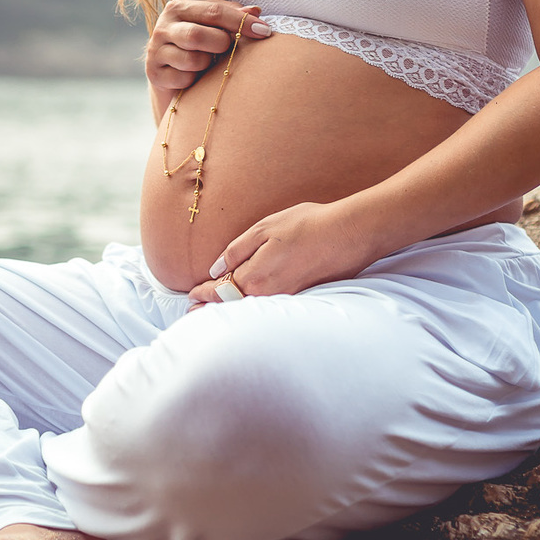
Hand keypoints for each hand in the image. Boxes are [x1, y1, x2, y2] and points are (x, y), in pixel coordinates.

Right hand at [145, 0, 270, 104]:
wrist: (172, 76)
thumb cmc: (201, 45)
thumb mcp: (215, 27)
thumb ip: (233, 16)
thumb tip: (255, 10)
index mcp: (179, 7)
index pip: (214, 11)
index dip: (241, 22)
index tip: (264, 32)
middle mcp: (163, 26)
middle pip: (198, 35)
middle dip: (220, 45)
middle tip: (226, 49)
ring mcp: (155, 50)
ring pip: (192, 60)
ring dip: (207, 65)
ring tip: (208, 63)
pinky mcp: (154, 73)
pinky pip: (183, 79)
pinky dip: (195, 81)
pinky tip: (195, 78)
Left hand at [187, 199, 377, 305]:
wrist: (349, 234)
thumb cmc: (307, 225)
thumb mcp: (265, 228)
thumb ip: (238, 250)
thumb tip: (217, 268)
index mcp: (254, 277)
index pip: (220, 291)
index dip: (203, 294)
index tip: (190, 296)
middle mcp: (268, 295)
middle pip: (232, 307)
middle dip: (211, 309)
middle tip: (193, 313)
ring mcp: (285, 298)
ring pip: (250, 310)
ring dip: (231, 311)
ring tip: (214, 314)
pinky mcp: (300, 296)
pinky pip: (268, 308)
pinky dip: (252, 309)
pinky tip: (249, 305)